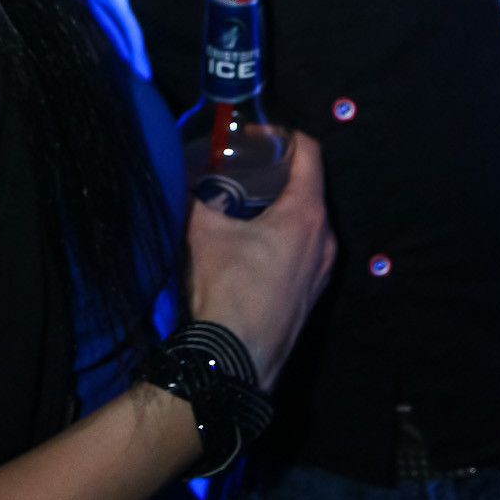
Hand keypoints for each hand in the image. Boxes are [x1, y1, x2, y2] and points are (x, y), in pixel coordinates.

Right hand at [184, 131, 335, 389]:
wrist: (232, 363)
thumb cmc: (225, 288)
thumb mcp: (200, 231)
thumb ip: (191, 195)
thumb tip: (175, 172)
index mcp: (306, 215)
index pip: (310, 153)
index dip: (283, 136)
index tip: (254, 136)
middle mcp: (324, 239)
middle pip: (309, 187)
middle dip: (279, 172)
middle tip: (244, 167)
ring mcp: (323, 271)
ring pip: (308, 221)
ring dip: (281, 207)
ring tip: (244, 203)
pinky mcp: (313, 295)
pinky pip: (305, 250)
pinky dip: (284, 236)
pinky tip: (252, 244)